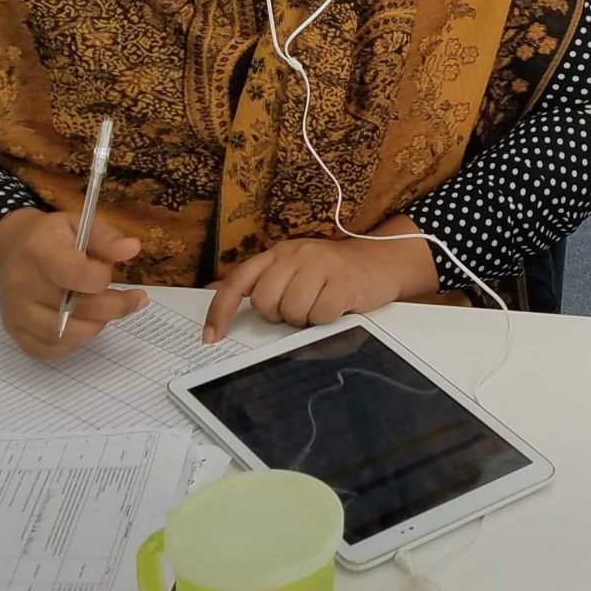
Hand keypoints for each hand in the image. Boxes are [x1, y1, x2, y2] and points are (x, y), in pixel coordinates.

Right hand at [0, 208, 148, 360]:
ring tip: (105, 310)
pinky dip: (72, 343)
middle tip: (133, 299)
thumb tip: (132, 248)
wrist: (11, 251)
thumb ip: (107, 238)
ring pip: (66, 335)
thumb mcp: (79, 224)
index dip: (102, 278)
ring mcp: (16, 312)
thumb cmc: (52, 237)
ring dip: (95, 326)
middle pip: (76, 310)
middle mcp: (23, 284)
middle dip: (114, 307)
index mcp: (40, 251)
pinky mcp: (15, 331)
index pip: (76, 275)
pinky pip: (49, 350)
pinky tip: (82, 324)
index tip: (108, 272)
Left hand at [203, 226, 438, 339]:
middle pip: (265, 302)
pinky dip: (326, 320)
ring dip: (305, 319)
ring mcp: (320, 265)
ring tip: (319, 305)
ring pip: (292, 312)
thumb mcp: (292, 268)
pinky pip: (320, 316)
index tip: (211, 337)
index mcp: (278, 252)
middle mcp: (295, 254)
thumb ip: (257, 280)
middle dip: (279, 315)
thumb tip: (211, 291)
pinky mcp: (343, 281)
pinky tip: (336, 307)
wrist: (379, 261)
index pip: (238, 281)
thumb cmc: (330, 272)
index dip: (220, 310)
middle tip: (299, 307)